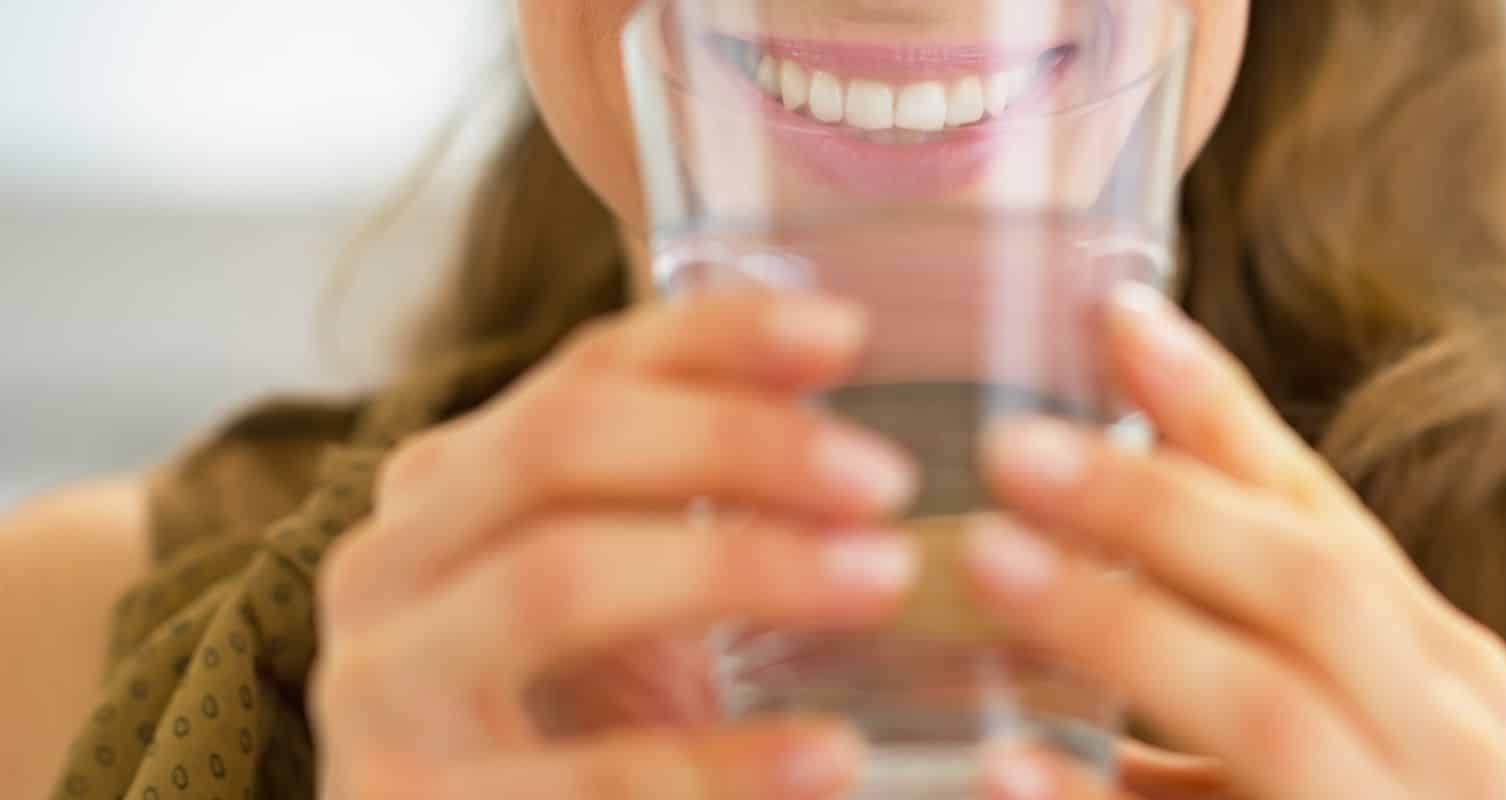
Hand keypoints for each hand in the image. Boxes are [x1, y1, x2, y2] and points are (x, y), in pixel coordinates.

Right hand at [310, 292, 922, 798]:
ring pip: (556, 581)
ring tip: (882, 579)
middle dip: (735, 442)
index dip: (715, 337)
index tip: (849, 333)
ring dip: (739, 565)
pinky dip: (722, 765)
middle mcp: (387, 567)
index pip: (583, 373)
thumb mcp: (620, 599)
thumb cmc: (565, 734)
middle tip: (885, 479)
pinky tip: (831, 757)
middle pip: (558, 445)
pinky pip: (590, 777)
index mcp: (446, 491)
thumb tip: (830, 363)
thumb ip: (684, 490)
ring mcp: (380, 693)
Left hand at [967, 284, 1505, 798]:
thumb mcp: (1309, 704)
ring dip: (1123, 627)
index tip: (1110, 314)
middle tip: (1010, 447)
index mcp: (1440, 669)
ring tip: (988, 560)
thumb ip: (1230, 610)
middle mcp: (1452, 741)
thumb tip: (1096, 470)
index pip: (1322, 512)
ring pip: (1272, 708)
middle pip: (1310, 588)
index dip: (1215, 410)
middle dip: (1157, 505)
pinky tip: (1001, 766)